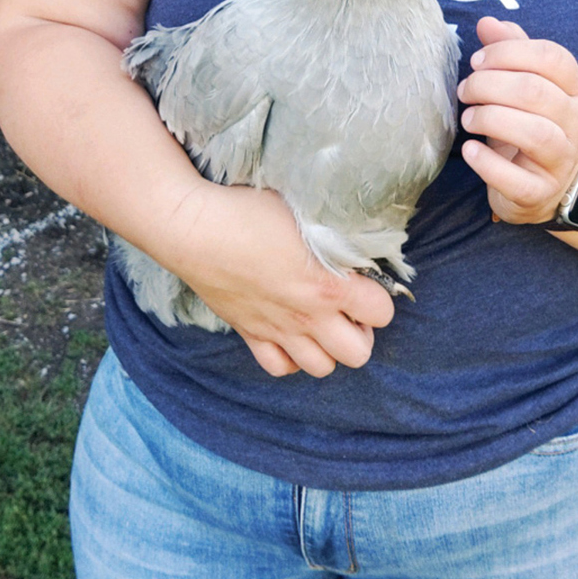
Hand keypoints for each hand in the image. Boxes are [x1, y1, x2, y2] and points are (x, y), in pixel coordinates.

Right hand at [165, 180, 396, 377]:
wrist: (195, 227)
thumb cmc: (248, 210)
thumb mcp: (305, 213)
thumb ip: (336, 235)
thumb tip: (357, 239)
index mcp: (329, 285)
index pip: (383, 312)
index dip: (380, 297)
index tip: (366, 281)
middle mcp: (308, 316)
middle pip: (358, 354)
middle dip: (361, 331)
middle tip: (348, 307)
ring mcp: (278, 330)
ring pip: (322, 368)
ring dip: (328, 347)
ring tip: (322, 321)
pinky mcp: (250, 333)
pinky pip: (279, 367)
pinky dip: (290, 357)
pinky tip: (290, 332)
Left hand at [457, 16, 577, 225]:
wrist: (548, 184)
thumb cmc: (530, 122)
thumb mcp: (525, 83)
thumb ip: (510, 50)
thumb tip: (488, 22)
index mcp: (576, 88)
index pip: (551, 57)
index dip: (508, 53)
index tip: (477, 61)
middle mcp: (576, 122)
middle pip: (535, 92)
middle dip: (489, 85)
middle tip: (465, 90)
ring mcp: (562, 160)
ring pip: (533, 133)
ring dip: (489, 118)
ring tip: (468, 117)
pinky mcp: (541, 193)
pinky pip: (517, 179)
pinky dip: (487, 163)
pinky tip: (470, 150)